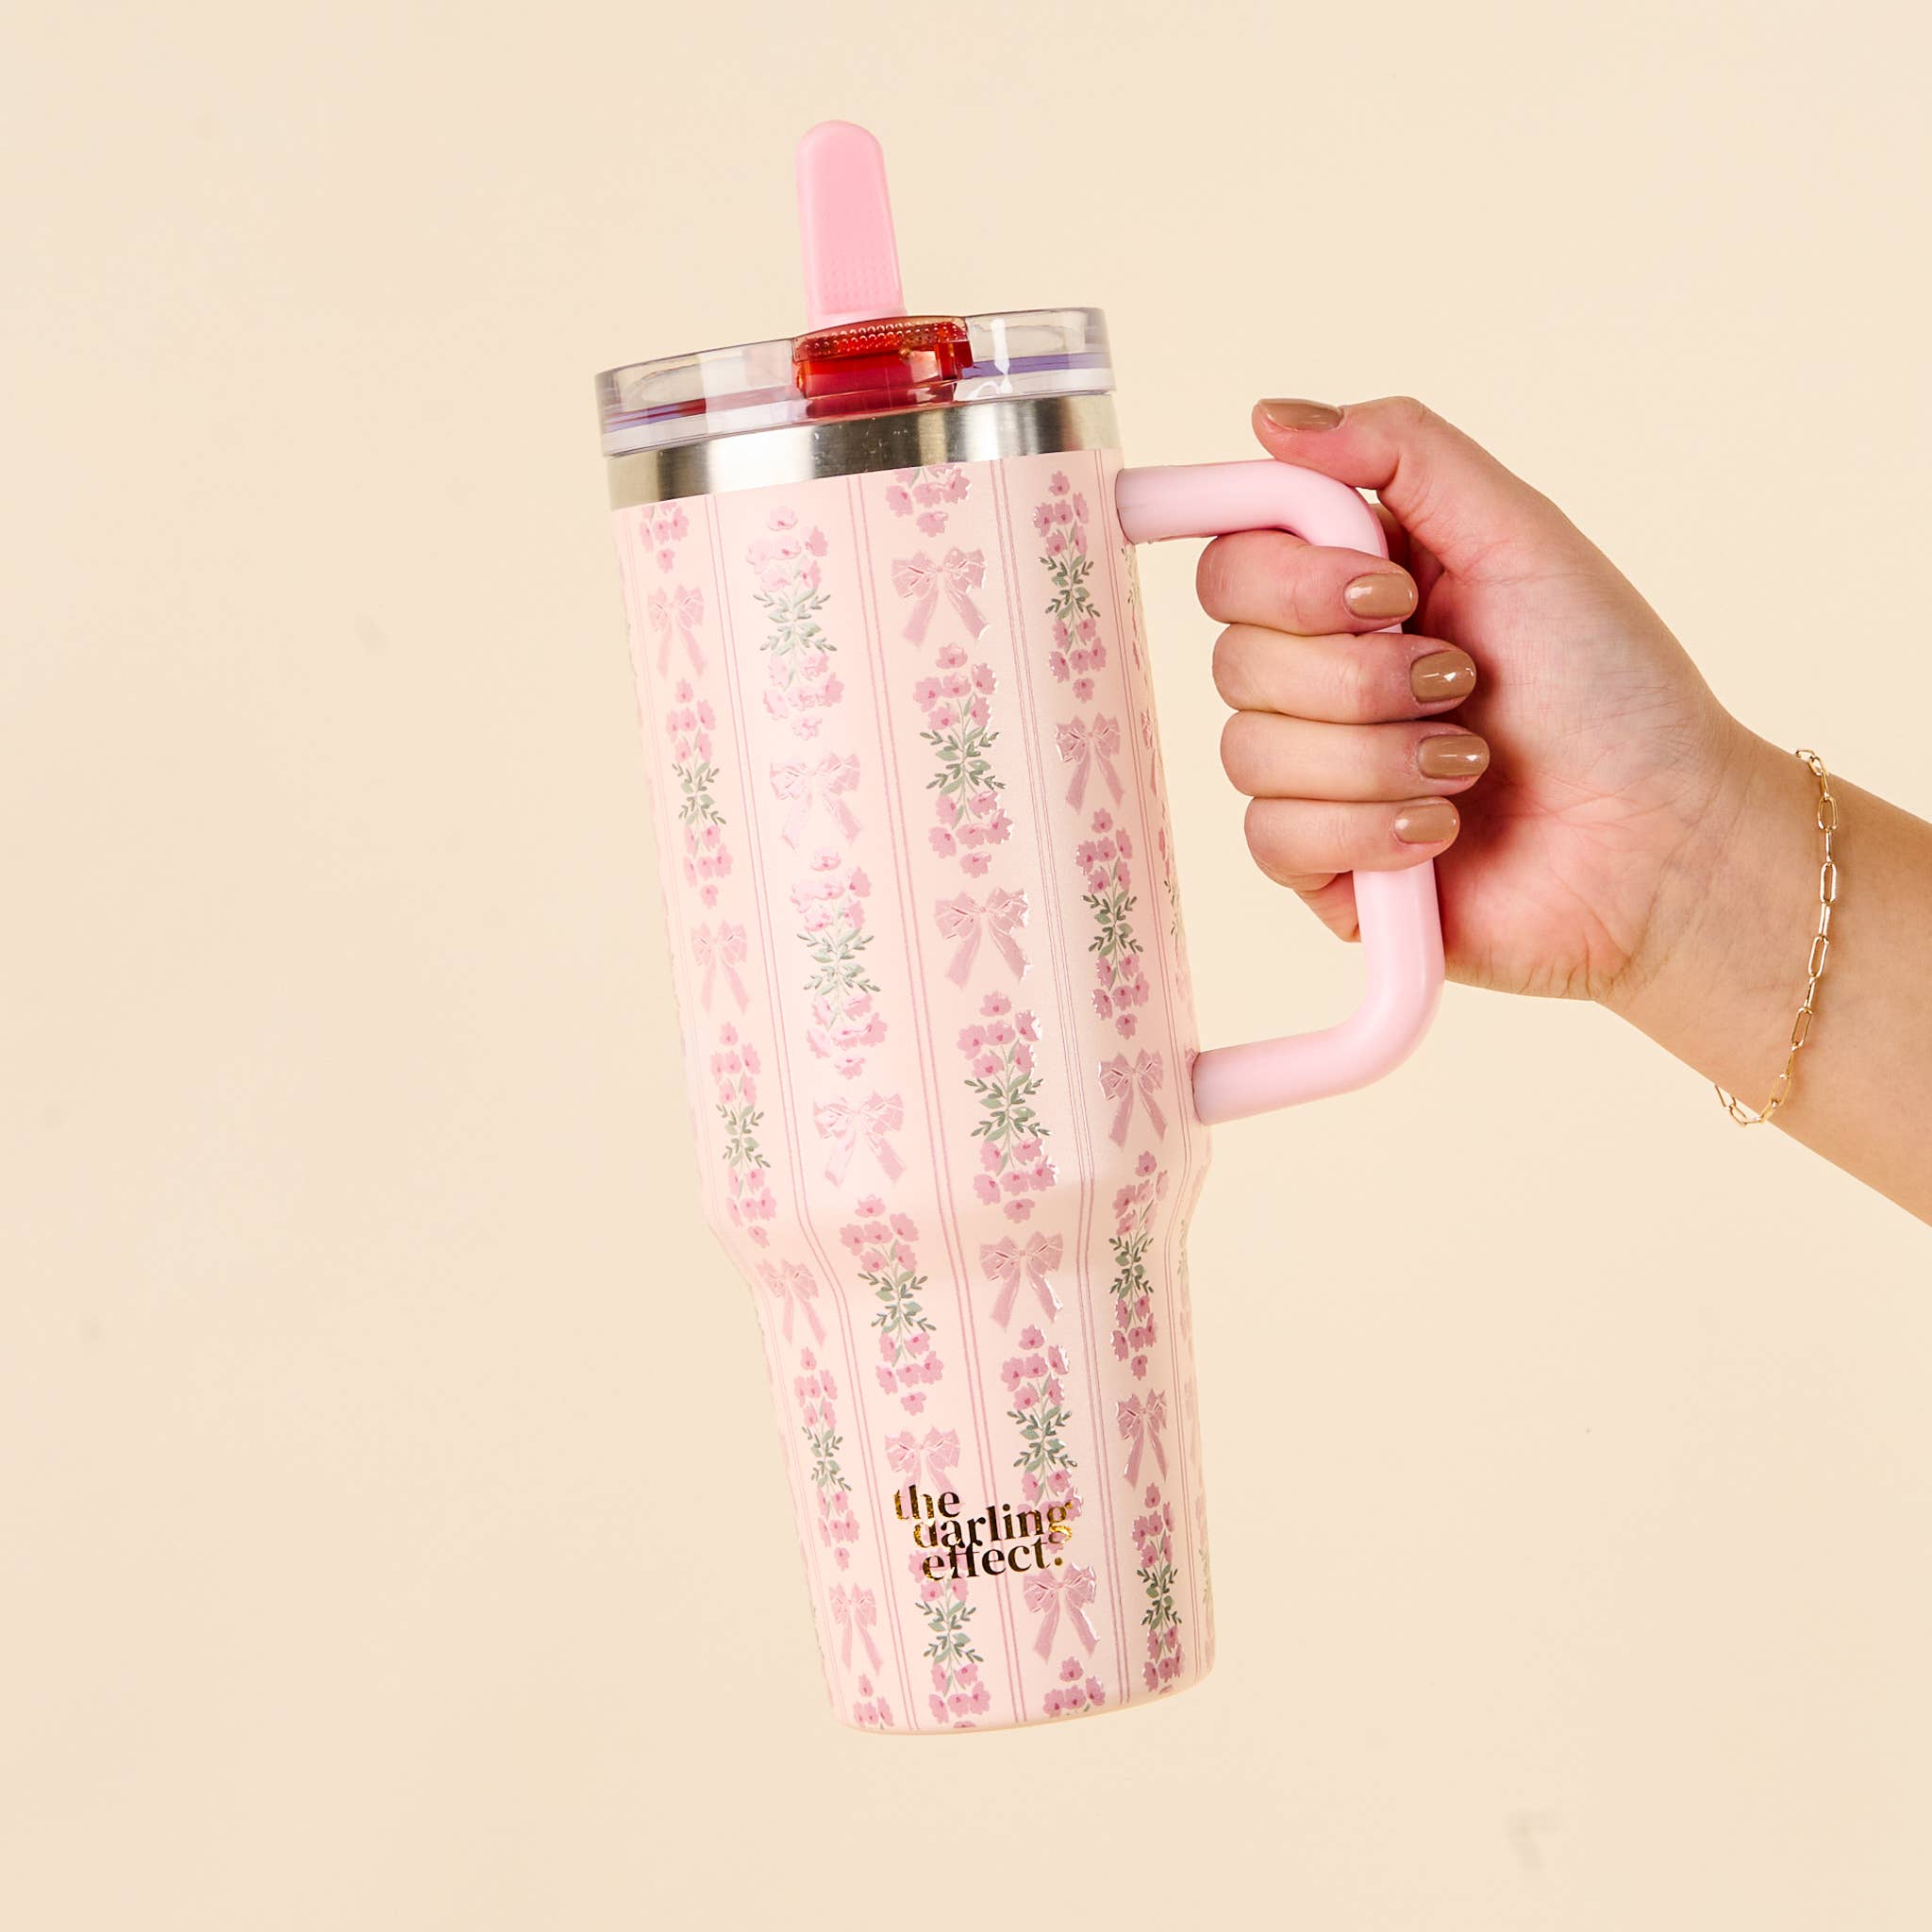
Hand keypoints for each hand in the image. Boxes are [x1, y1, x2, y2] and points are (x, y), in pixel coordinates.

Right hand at [1203, 395, 1747, 1004]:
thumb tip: (1271, 418)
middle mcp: (1320, 679)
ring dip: (1379, 756)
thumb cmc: (1614, 689)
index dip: (1284, 575)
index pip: (1234, 563)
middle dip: (1359, 673)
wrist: (1662, 835)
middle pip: (1233, 657)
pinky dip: (1369, 829)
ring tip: (1470, 763)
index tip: (1381, 585)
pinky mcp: (1320, 866)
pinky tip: (1443, 830)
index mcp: (1353, 592)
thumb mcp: (1519, 535)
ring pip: (1252, 751)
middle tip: (1458, 678)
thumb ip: (1403, 451)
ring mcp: (1315, 777)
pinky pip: (1274, 838)